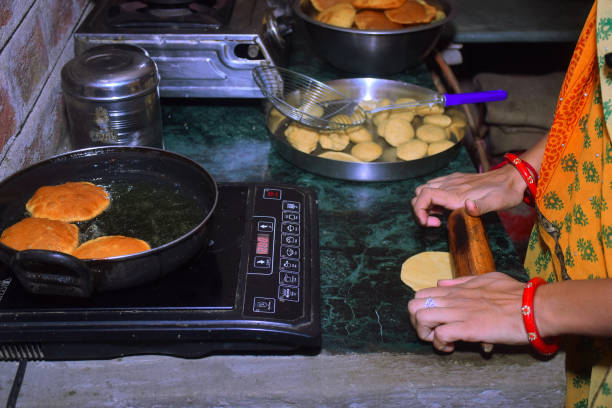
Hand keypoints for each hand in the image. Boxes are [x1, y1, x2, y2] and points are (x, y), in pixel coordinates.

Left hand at [407, 272, 527, 352]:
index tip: (434, 320)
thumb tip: (442, 283)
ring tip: (440, 340)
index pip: (421, 294)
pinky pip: (440, 335)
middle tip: (432, 332)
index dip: (421, 309)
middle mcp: (454, 299)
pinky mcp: (468, 328)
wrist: (535, 307)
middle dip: (417, 322)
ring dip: (425, 334)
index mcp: (457, 289)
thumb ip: (462, 281)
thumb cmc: (516, 294)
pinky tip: (451, 347)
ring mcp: (459, 312)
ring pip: (421, 318)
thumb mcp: (486, 279)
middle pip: (413, 305)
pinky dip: (440, 344)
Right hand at [411, 166, 524, 226]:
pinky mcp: (455, 180)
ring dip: (425, 204)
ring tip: (438, 217)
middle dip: (420, 210)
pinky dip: (431, 198)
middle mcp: (450, 185)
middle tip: (435, 223)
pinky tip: (444, 207)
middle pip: (419, 193)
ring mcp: (451, 181)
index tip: (428, 224)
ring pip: (424, 189)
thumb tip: (468, 207)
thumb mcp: (497, 203)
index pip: (424, 196)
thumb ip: (481, 207)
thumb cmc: (505, 193)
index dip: (419, 211)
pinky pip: (434, 186)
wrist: (513, 177)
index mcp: (456, 193)